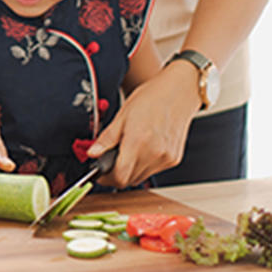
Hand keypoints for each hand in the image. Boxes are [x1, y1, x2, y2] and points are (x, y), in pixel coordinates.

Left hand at [89, 59, 200, 187]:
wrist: (178, 92)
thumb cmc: (150, 98)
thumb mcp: (122, 115)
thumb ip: (107, 138)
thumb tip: (93, 153)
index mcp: (138, 142)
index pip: (120, 176)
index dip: (106, 178)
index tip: (100, 173)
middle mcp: (154, 154)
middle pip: (130, 179)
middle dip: (116, 174)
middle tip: (109, 161)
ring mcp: (166, 158)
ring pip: (142, 177)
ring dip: (131, 170)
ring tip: (127, 151)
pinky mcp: (175, 159)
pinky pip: (154, 170)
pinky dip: (145, 165)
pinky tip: (143, 149)